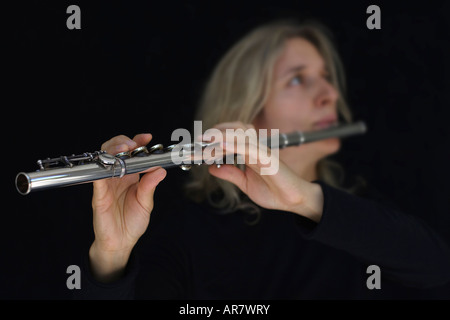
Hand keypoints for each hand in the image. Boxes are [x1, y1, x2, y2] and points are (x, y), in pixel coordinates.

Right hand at [89, 133, 166, 281]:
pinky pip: (98, 178)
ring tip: (125, 149)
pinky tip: (111, 164)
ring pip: (103, 159)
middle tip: (133, 144)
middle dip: (123, 142)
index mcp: (131, 176)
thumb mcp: (146, 203)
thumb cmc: (132, 222)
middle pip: (114, 150)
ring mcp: (106, 184)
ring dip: (113, 150)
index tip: (147, 137)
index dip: (137, 142)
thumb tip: (160, 170)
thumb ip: (150, 186)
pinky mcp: (99, 194)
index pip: (131, 153)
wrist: (121, 243)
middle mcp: (117, 176)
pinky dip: (103, 168)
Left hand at [205, 122, 323, 221]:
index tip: (198, 145)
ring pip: (240, 134)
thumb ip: (230, 173)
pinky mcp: (268, 157)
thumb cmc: (274, 191)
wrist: (293, 201)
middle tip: (198, 141)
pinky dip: (234, 144)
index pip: (230, 137)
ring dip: (221, 136)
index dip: (214, 137)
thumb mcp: (245, 183)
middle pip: (234, 129)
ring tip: (205, 141)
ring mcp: (262, 150)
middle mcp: (256, 147)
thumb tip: (212, 167)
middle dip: (215, 132)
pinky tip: (222, 146)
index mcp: (250, 152)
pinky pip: (249, 147)